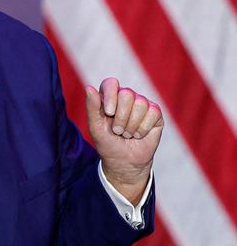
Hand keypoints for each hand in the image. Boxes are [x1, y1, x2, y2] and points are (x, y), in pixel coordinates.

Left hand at [86, 78, 163, 204]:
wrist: (125, 162)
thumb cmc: (107, 143)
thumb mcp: (95, 127)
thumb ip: (92, 107)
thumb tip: (89, 87)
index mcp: (109, 97)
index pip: (111, 83)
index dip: (111, 96)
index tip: (109, 113)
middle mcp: (126, 97)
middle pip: (127, 94)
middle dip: (121, 117)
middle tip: (118, 130)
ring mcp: (141, 104)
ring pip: (141, 103)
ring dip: (132, 125)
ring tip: (127, 134)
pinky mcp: (155, 113)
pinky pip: (153, 112)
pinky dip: (144, 128)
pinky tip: (139, 134)